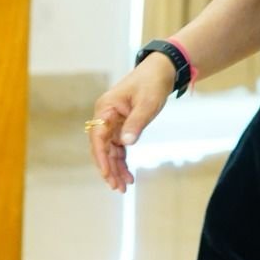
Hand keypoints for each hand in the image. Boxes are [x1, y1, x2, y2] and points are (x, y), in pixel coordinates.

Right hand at [87, 53, 175, 192]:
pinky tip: (128, 175)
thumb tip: (126, 143)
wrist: (161, 70)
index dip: (101, 157)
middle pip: (101, 147)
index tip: (108, 174)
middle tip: (118, 188)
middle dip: (108, 168)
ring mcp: (112, 122)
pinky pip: (118, 147)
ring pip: (110, 150)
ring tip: (124, 187)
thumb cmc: (152, 83)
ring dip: (115, 168)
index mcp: (106, 109)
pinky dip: (122, 161)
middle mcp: (105, 116)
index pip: (98, 137)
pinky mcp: (122, 125)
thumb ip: (136, 123)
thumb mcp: (147, 103)